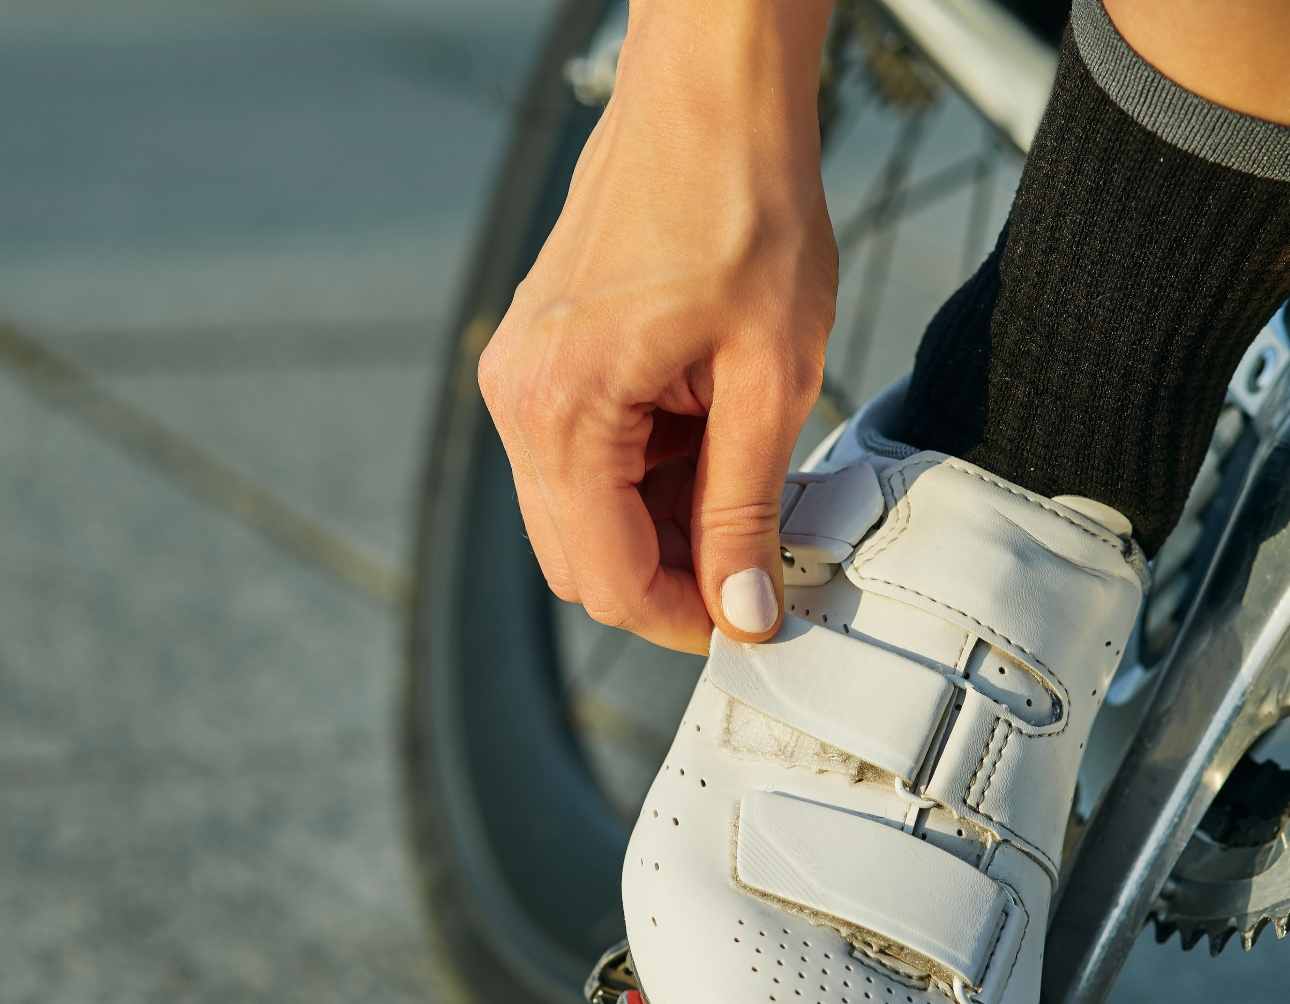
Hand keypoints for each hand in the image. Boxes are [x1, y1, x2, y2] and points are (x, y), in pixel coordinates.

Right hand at [478, 0, 837, 653]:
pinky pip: (580, 460)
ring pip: (580, 515)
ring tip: (747, 482)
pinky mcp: (539, 360)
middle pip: (579, 560)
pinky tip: (711, 438)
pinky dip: (645, 475)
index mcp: (561, 406)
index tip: (753, 618)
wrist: (710, 99)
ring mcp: (519, 377)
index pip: (607, 578)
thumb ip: (748, 505)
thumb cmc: (742, 203)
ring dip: (661, 525)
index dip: (685, 619)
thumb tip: (744, 606)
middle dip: (672, 577)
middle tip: (760, 561)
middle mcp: (517, 398)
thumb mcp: (772, 374)